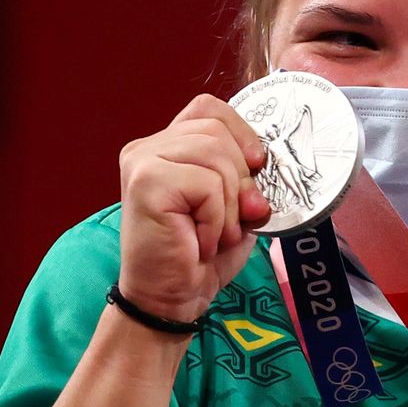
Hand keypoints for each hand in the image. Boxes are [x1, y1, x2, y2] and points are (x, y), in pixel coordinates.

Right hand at [117, 94, 271, 322]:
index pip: (210, 109)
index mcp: (170, 146)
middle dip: (242, 179)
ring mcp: (143, 161)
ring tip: (215, 233)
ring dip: (229, 205)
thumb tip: (264, 161)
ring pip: (215, 156)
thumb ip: (245, 174)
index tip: (256, 165)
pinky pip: (206, 184)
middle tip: (237, 218)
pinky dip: (216, 218)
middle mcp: (149, 147)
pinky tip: (200, 240)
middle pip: (217, 132)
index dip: (241, 132)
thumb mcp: (234, 204)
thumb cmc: (202, 253)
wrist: (173, 298)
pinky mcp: (145, 181)